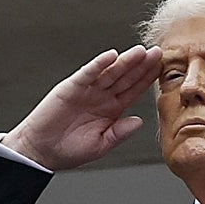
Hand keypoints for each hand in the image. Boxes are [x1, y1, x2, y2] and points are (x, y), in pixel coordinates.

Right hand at [2, 44, 162, 170]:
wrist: (42, 151)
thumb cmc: (69, 150)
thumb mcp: (100, 145)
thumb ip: (119, 133)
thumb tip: (139, 121)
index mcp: (112, 110)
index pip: (133, 91)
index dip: (147, 80)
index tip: (162, 70)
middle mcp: (102, 96)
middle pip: (126, 77)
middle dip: (141, 65)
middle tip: (158, 53)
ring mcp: (87, 90)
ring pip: (110, 72)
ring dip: (125, 61)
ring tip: (140, 52)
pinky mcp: (71, 87)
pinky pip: (88, 73)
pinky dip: (99, 64)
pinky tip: (111, 56)